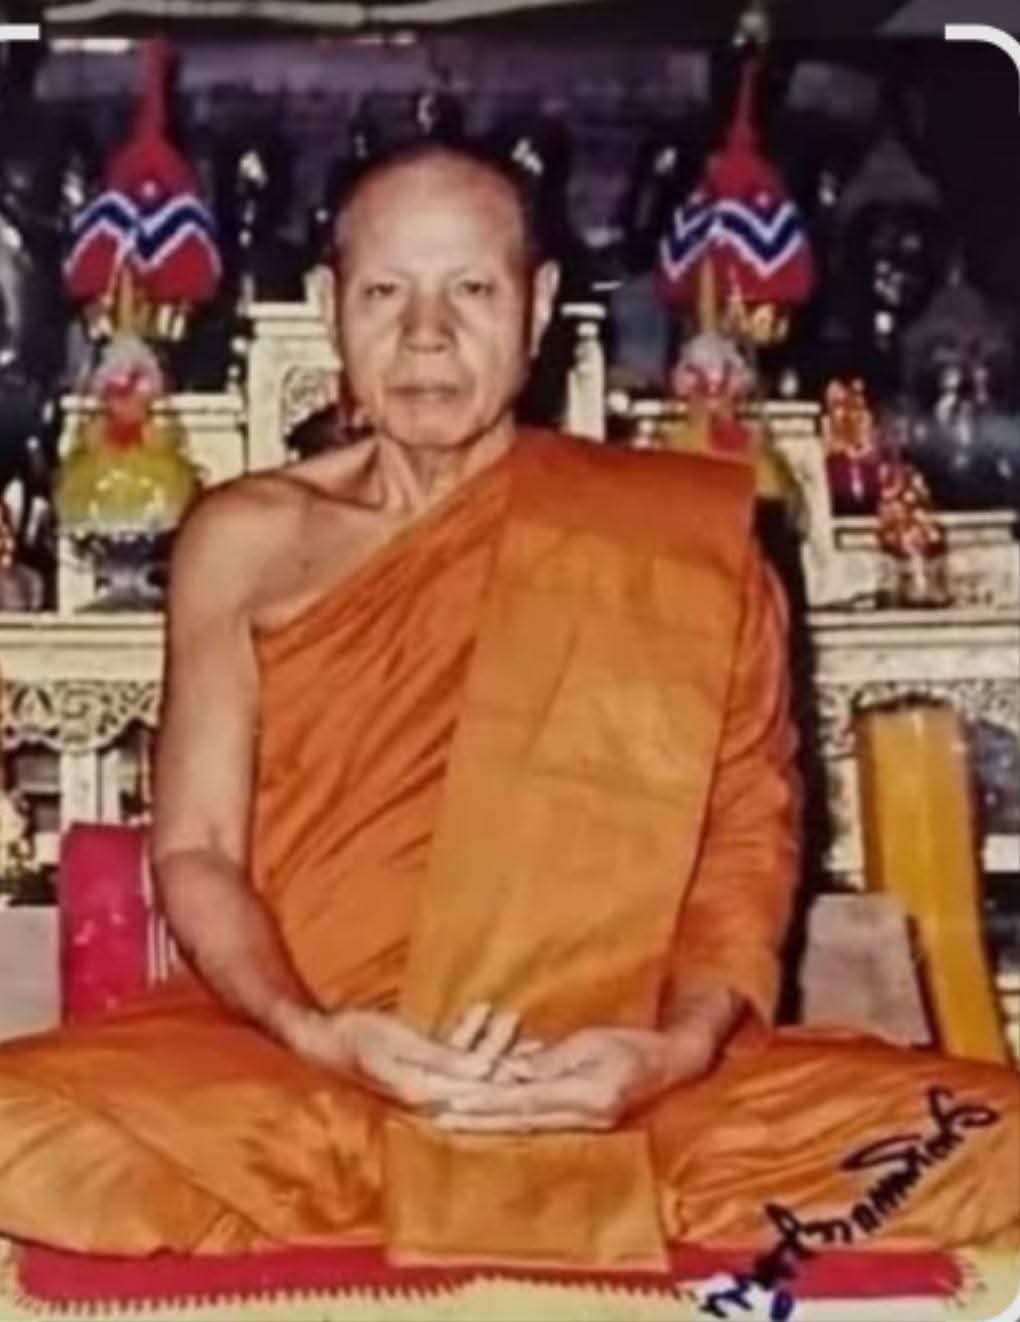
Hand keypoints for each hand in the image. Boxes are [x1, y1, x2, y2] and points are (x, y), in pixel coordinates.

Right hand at [285, 1002, 520, 1111]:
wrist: (318, 1037)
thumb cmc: (355, 1038)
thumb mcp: (399, 1044)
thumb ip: (443, 1059)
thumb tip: (485, 1072)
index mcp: (428, 1097)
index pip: (480, 1094)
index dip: (510, 1080)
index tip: (538, 1067)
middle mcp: (430, 1097)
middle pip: (480, 1083)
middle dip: (509, 1063)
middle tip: (539, 1043)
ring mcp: (424, 1083)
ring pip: (469, 1067)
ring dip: (492, 1043)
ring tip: (513, 1017)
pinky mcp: (418, 1068)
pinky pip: (453, 1055)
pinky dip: (471, 1037)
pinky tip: (484, 1012)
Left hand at [437, 1022, 715, 1133]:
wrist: (670, 1064)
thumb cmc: (633, 1044)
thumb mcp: (589, 1043)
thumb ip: (548, 1062)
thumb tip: (508, 1073)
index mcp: (585, 1097)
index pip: (524, 1102)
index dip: (485, 1105)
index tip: (451, 1106)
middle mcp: (580, 1119)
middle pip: (517, 1121)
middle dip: (476, 1120)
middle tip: (436, 1118)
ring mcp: (580, 1126)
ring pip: (522, 1124)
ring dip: (485, 1122)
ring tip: (447, 1118)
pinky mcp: (579, 1121)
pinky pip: (536, 1120)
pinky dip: (507, 1118)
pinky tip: (480, 1115)